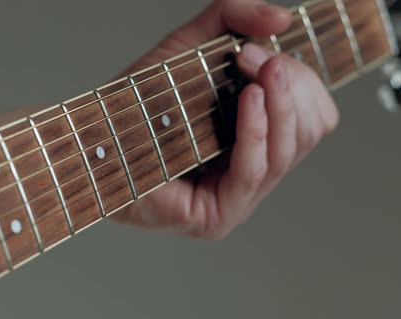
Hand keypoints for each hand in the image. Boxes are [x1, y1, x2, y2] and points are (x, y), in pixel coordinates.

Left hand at [112, 0, 338, 239]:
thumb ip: (234, 20)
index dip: (299, 80)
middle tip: (261, 59)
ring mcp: (239, 200)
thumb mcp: (190, 47)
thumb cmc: (137, 101)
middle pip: (310, 131)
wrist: (89, 139)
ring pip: (289, 151)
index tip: (260, 52)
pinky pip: (254, 171)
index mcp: (257, 141)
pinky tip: (250, 100)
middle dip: (293, 88)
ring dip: (280, 105)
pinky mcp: (217, 218)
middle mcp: (254, 172)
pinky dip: (255, 131)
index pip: (312, 117)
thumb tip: (284, 19)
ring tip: (262, 70)